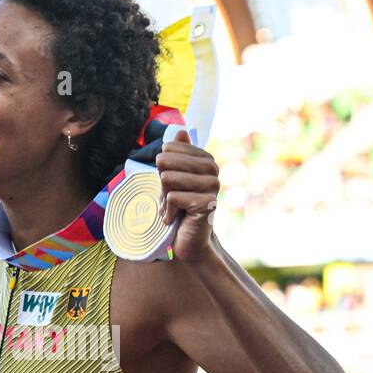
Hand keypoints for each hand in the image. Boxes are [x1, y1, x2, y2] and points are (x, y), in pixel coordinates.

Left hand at [155, 128, 220, 262]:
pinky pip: (172, 198)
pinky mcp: (206, 203)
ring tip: (171, 210)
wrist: (189, 240)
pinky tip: (175, 219)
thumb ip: (177, 156)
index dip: (161, 167)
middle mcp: (213, 170)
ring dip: (163, 199)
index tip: (168, 183)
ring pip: (168, 179)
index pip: (170, 148)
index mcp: (206, 160)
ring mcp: (212, 186)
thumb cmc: (180, 209)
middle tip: (168, 199)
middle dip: (160, 183)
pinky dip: (167, 212)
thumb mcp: (174, 179)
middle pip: (166, 162)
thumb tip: (180, 131)